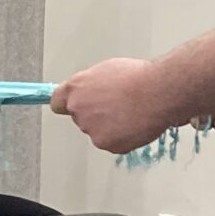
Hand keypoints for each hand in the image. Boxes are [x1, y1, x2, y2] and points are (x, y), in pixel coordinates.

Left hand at [50, 57, 180, 154]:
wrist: (157, 93)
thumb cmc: (138, 77)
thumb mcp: (106, 71)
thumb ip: (91, 85)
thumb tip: (92, 92)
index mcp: (76, 89)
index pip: (57, 102)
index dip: (67, 104)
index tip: (72, 106)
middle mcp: (79, 110)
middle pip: (81, 118)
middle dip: (95, 115)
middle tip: (116, 106)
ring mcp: (92, 129)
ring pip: (98, 132)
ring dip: (110, 127)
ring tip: (130, 113)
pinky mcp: (107, 144)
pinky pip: (113, 143)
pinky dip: (123, 137)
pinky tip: (135, 124)